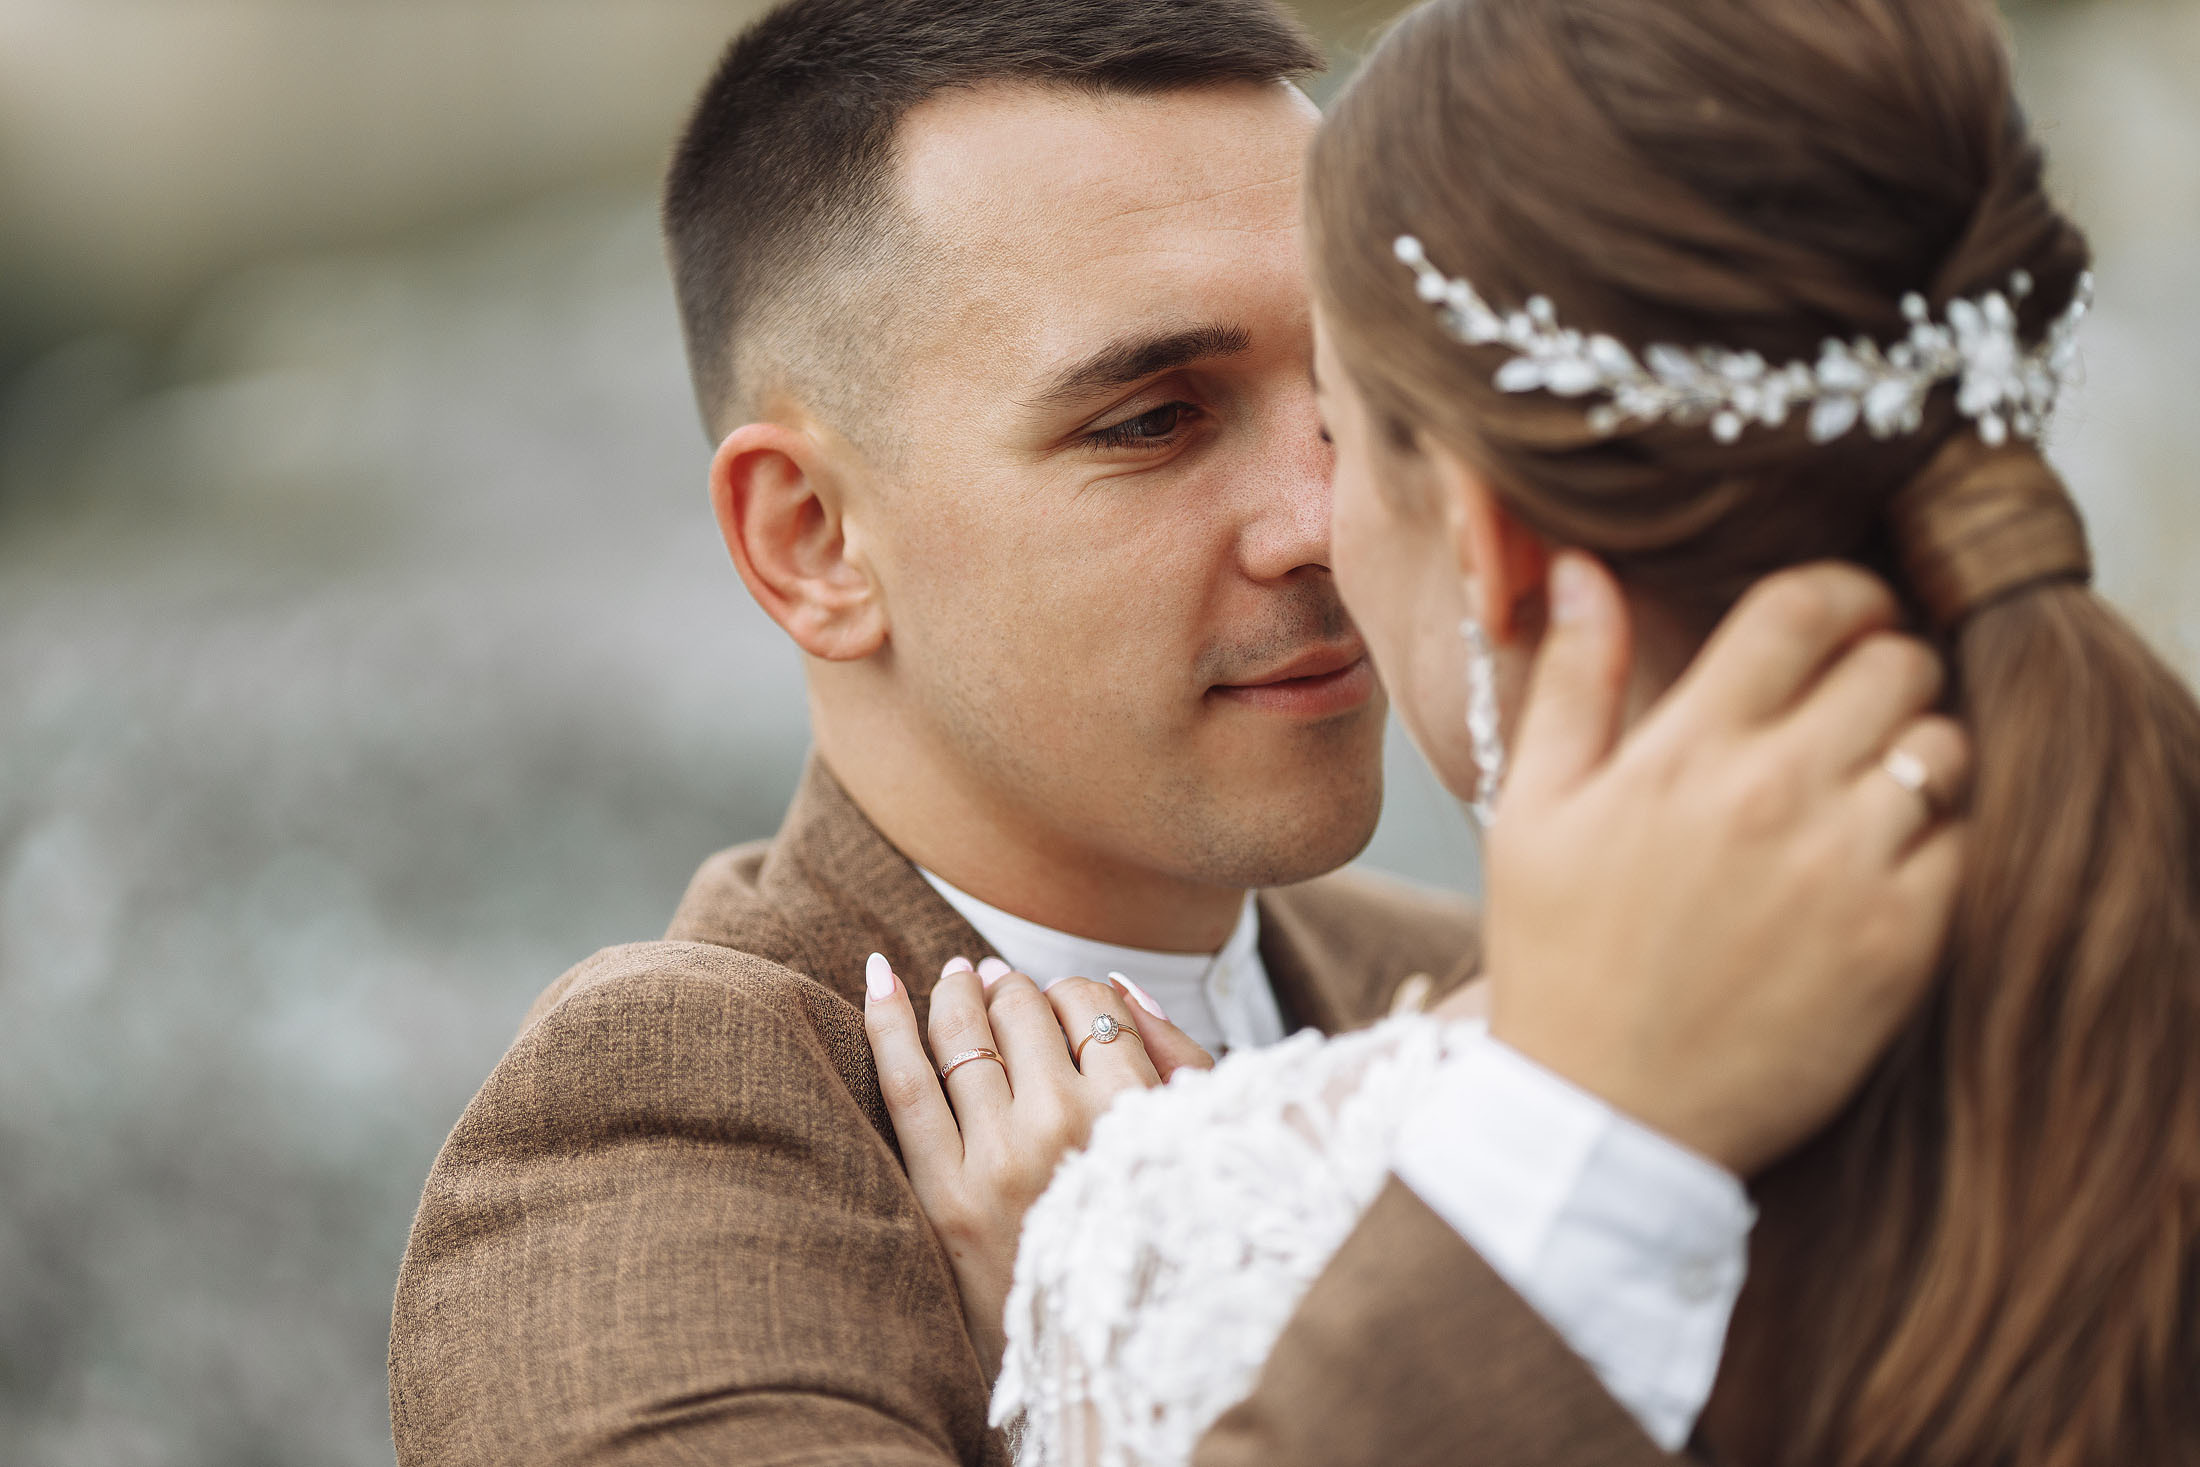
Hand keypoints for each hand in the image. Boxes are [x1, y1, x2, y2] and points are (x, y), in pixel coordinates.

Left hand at [862, 954, 1212, 1376]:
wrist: (1093, 1363)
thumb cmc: (1153, 1243)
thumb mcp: (1196, 1152)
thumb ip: (1178, 1060)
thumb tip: (1120, 986)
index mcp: (1137, 1113)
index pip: (1092, 1007)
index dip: (1074, 992)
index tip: (1064, 1003)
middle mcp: (1066, 1128)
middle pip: (1025, 1011)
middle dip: (1014, 990)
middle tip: (1003, 987)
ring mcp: (998, 1160)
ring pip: (964, 1034)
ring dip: (958, 992)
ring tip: (958, 979)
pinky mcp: (943, 1194)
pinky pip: (904, 1081)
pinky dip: (887, 1019)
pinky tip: (879, 978)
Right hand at [1468, 553, 1967, 1176]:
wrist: (1607, 1115)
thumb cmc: (1561, 957)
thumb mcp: (1531, 810)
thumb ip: (1571, 679)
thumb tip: (1582, 568)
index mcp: (1685, 749)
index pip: (1804, 607)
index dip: (1838, 592)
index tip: (1839, 617)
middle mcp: (1775, 793)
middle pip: (1895, 661)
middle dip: (1886, 663)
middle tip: (1861, 702)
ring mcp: (1847, 868)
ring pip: (1945, 746)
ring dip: (1918, 748)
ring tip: (1876, 786)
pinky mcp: (1901, 942)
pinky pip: (1968, 841)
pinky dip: (1942, 836)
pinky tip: (1887, 861)